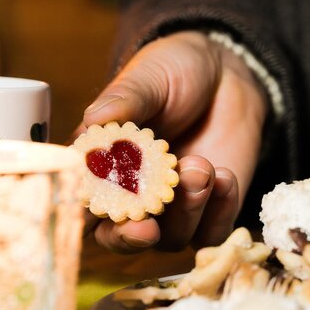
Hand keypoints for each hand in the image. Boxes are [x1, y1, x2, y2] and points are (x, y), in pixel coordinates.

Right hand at [76, 31, 267, 252]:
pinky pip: (213, 232)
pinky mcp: (213, 211)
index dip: (85, 214)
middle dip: (132, 236)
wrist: (228, 73)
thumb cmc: (176, 72)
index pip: (81, 202)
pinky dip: (219, 211)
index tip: (99, 210)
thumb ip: (126, 99)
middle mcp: (133, 194)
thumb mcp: (149, 77)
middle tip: (147, 224)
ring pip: (172, 238)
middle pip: (121, 238)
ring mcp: (174, 208)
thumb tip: (96, 118)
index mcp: (102, 164)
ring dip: (186, 210)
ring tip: (200, 167)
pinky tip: (225, 177)